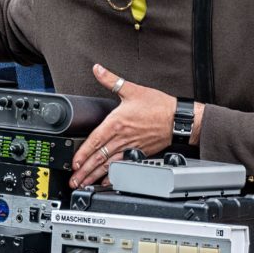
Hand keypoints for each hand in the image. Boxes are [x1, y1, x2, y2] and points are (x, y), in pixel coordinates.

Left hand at [70, 64, 199, 188]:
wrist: (179, 119)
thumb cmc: (159, 105)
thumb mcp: (132, 89)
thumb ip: (112, 80)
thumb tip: (98, 69)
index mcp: (117, 122)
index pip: (95, 140)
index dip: (83, 153)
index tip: (74, 162)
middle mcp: (122, 137)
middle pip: (99, 157)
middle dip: (85, 170)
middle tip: (74, 180)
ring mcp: (131, 147)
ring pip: (109, 164)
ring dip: (95, 176)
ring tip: (84, 183)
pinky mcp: (140, 153)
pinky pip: (123, 166)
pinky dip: (113, 176)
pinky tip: (106, 182)